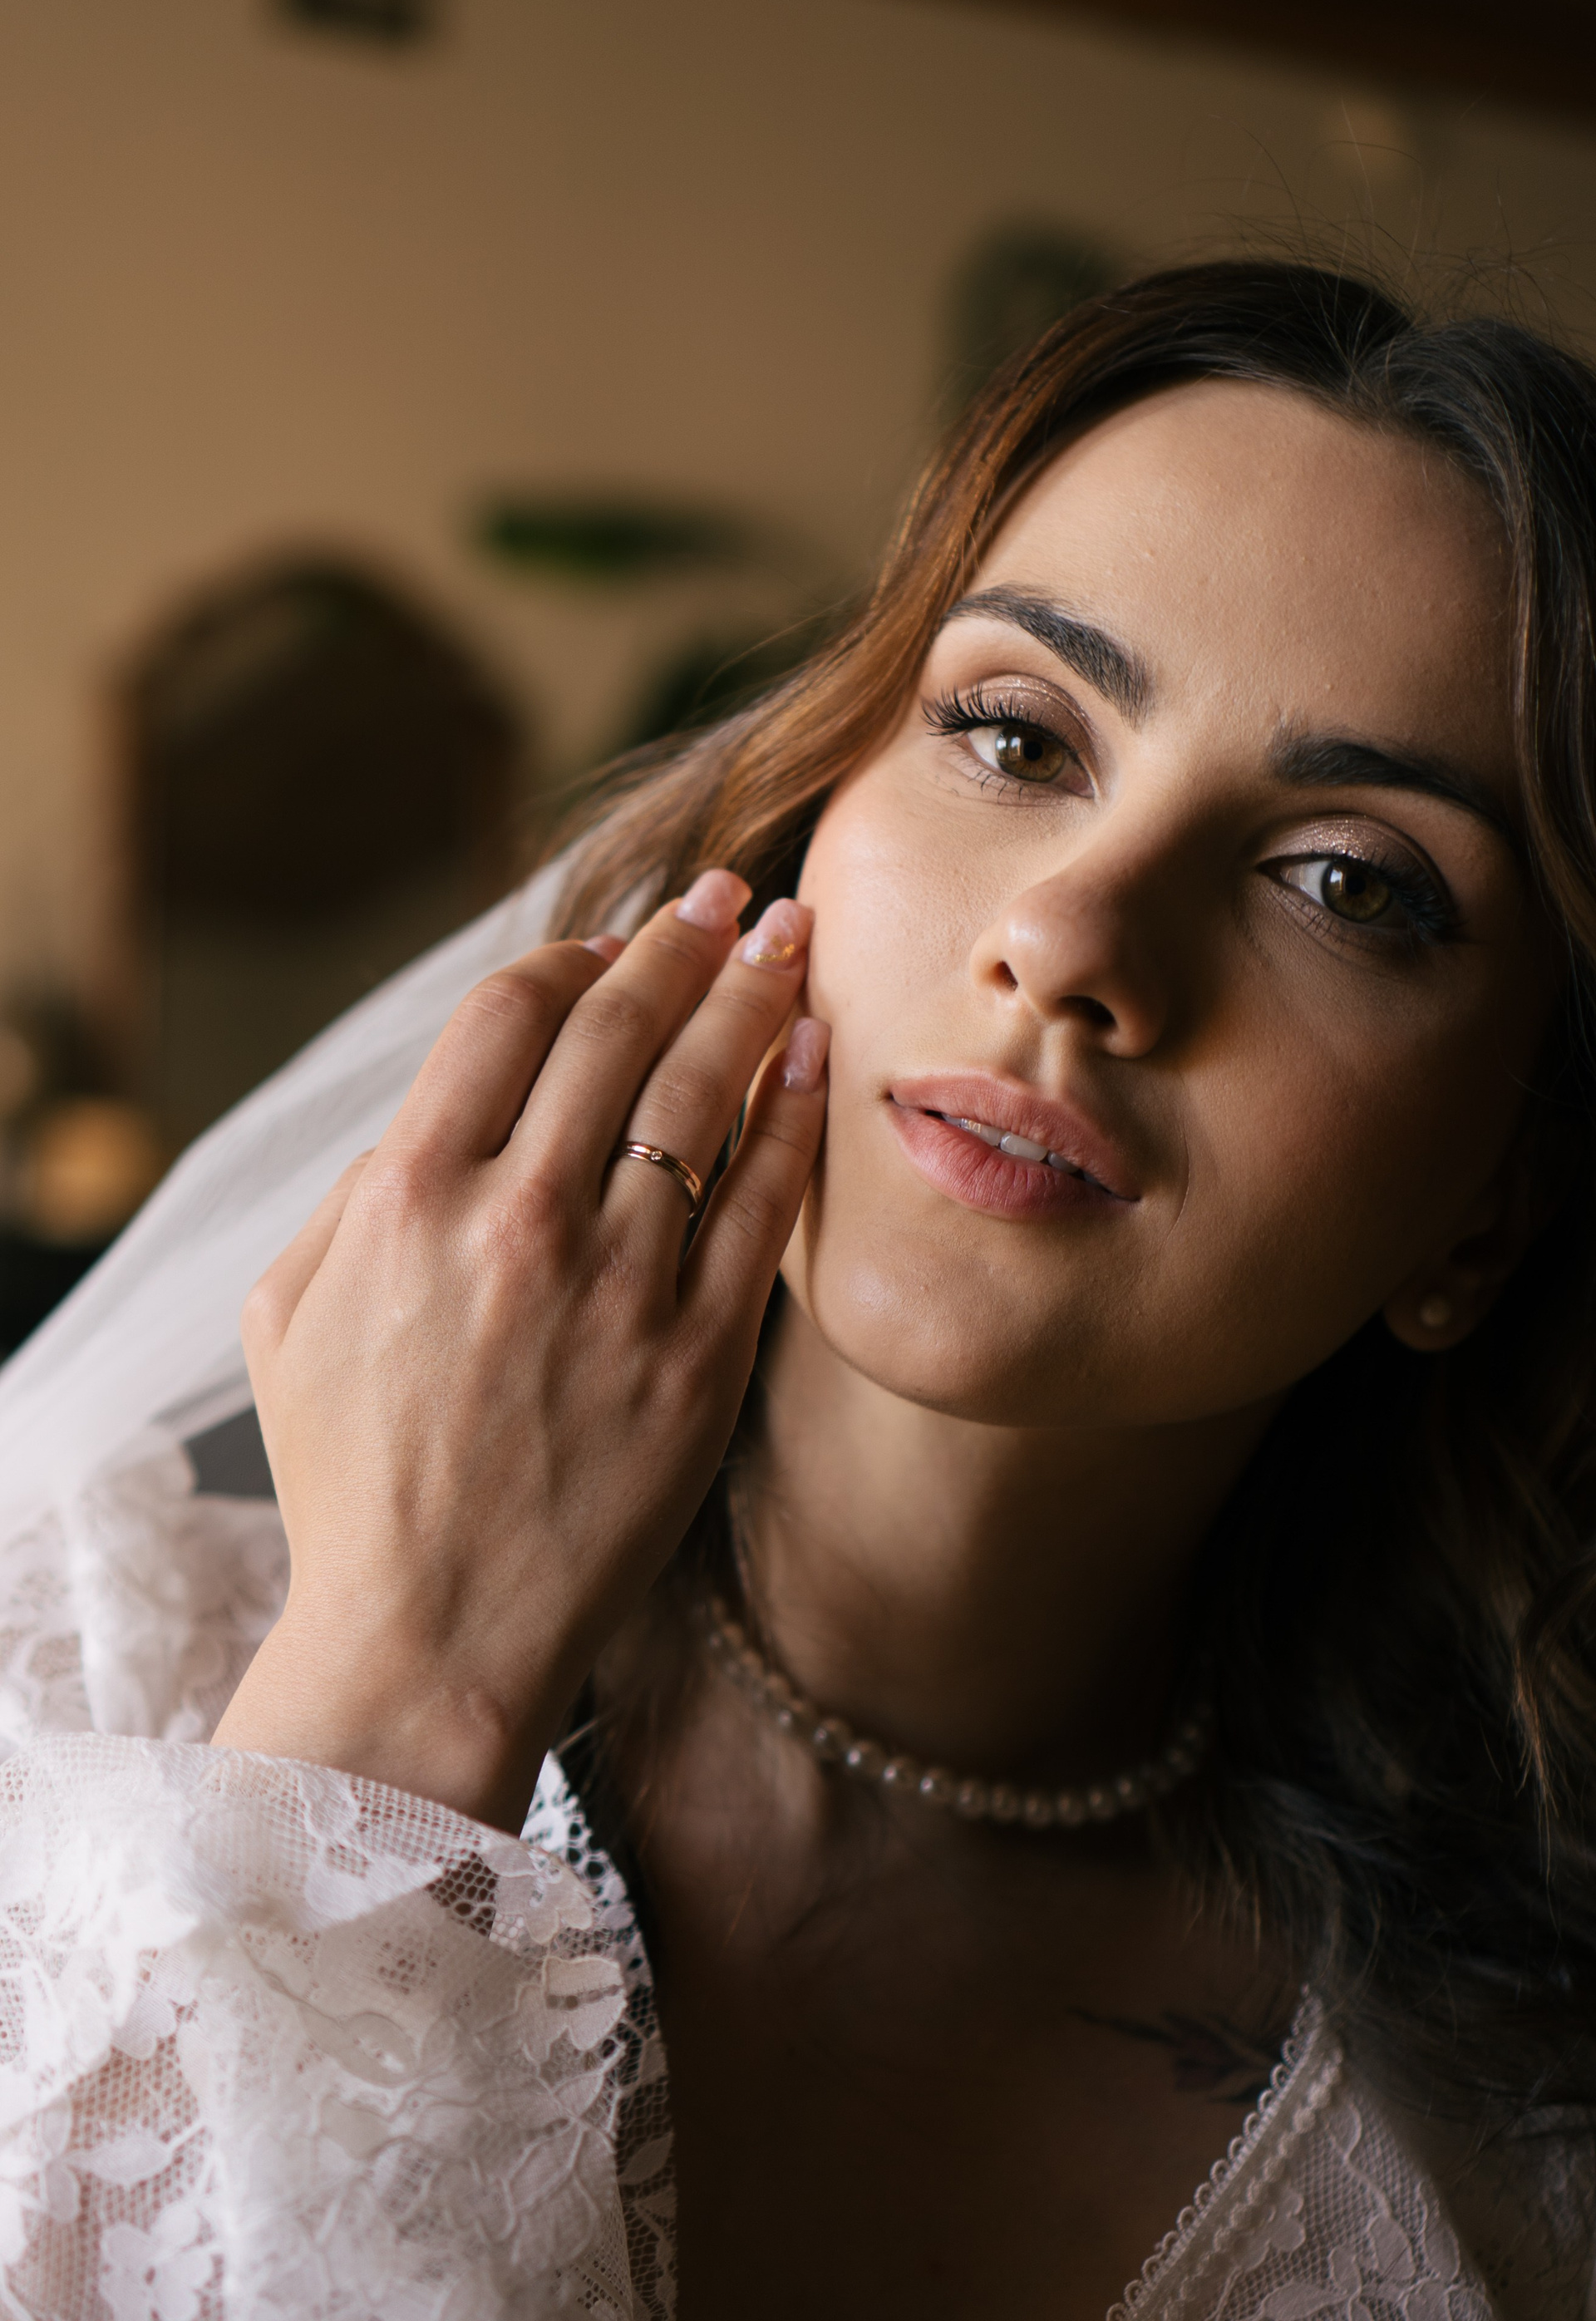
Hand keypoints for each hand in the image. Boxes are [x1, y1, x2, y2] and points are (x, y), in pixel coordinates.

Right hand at [212, 871, 827, 1830]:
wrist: (432, 1634)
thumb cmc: (352, 1478)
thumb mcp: (291, 1314)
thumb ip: (360, 1189)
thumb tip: (440, 1107)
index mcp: (410, 1194)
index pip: (507, 1013)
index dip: (566, 958)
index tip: (607, 944)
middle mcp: (519, 1219)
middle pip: (619, 1030)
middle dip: (681, 942)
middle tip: (727, 897)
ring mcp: (619, 1285)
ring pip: (703, 1098)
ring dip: (752, 1000)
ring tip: (789, 942)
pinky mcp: (700, 1355)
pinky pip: (762, 1208)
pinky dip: (791, 1119)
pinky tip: (813, 1059)